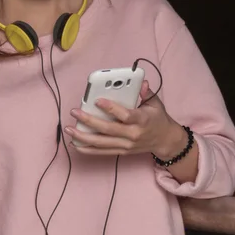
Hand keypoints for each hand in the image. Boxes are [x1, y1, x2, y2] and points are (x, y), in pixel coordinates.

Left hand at [65, 80, 186, 157]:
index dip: (111, 108)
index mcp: (142, 120)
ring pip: (102, 143)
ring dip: (83, 136)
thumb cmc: (157, 118)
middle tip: (75, 112)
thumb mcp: (156, 103)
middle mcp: (133, 134)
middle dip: (89, 121)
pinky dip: (88, 149)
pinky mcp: (121, 151)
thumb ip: (146, 92)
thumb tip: (140, 82)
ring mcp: (126, 145)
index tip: (97, 100)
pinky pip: (102, 152)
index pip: (125, 115)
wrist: (165, 140)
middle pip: (108, 129)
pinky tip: (75, 143)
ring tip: (69, 128)